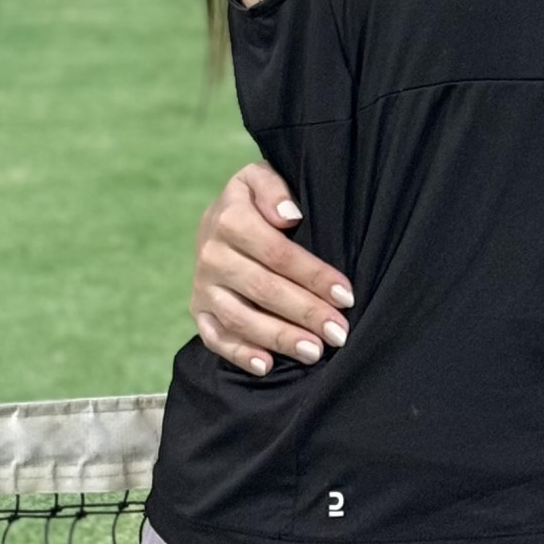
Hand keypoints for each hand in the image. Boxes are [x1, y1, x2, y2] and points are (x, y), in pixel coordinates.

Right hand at [191, 163, 354, 375]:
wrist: (218, 216)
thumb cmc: (255, 199)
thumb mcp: (261, 177)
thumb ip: (274, 188)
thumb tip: (290, 216)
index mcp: (230, 219)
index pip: (278, 254)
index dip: (313, 275)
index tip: (345, 295)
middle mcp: (211, 255)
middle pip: (264, 289)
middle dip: (305, 313)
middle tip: (339, 333)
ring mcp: (203, 286)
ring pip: (241, 318)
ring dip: (279, 338)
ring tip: (314, 352)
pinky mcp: (198, 310)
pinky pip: (215, 338)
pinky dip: (240, 354)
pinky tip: (267, 366)